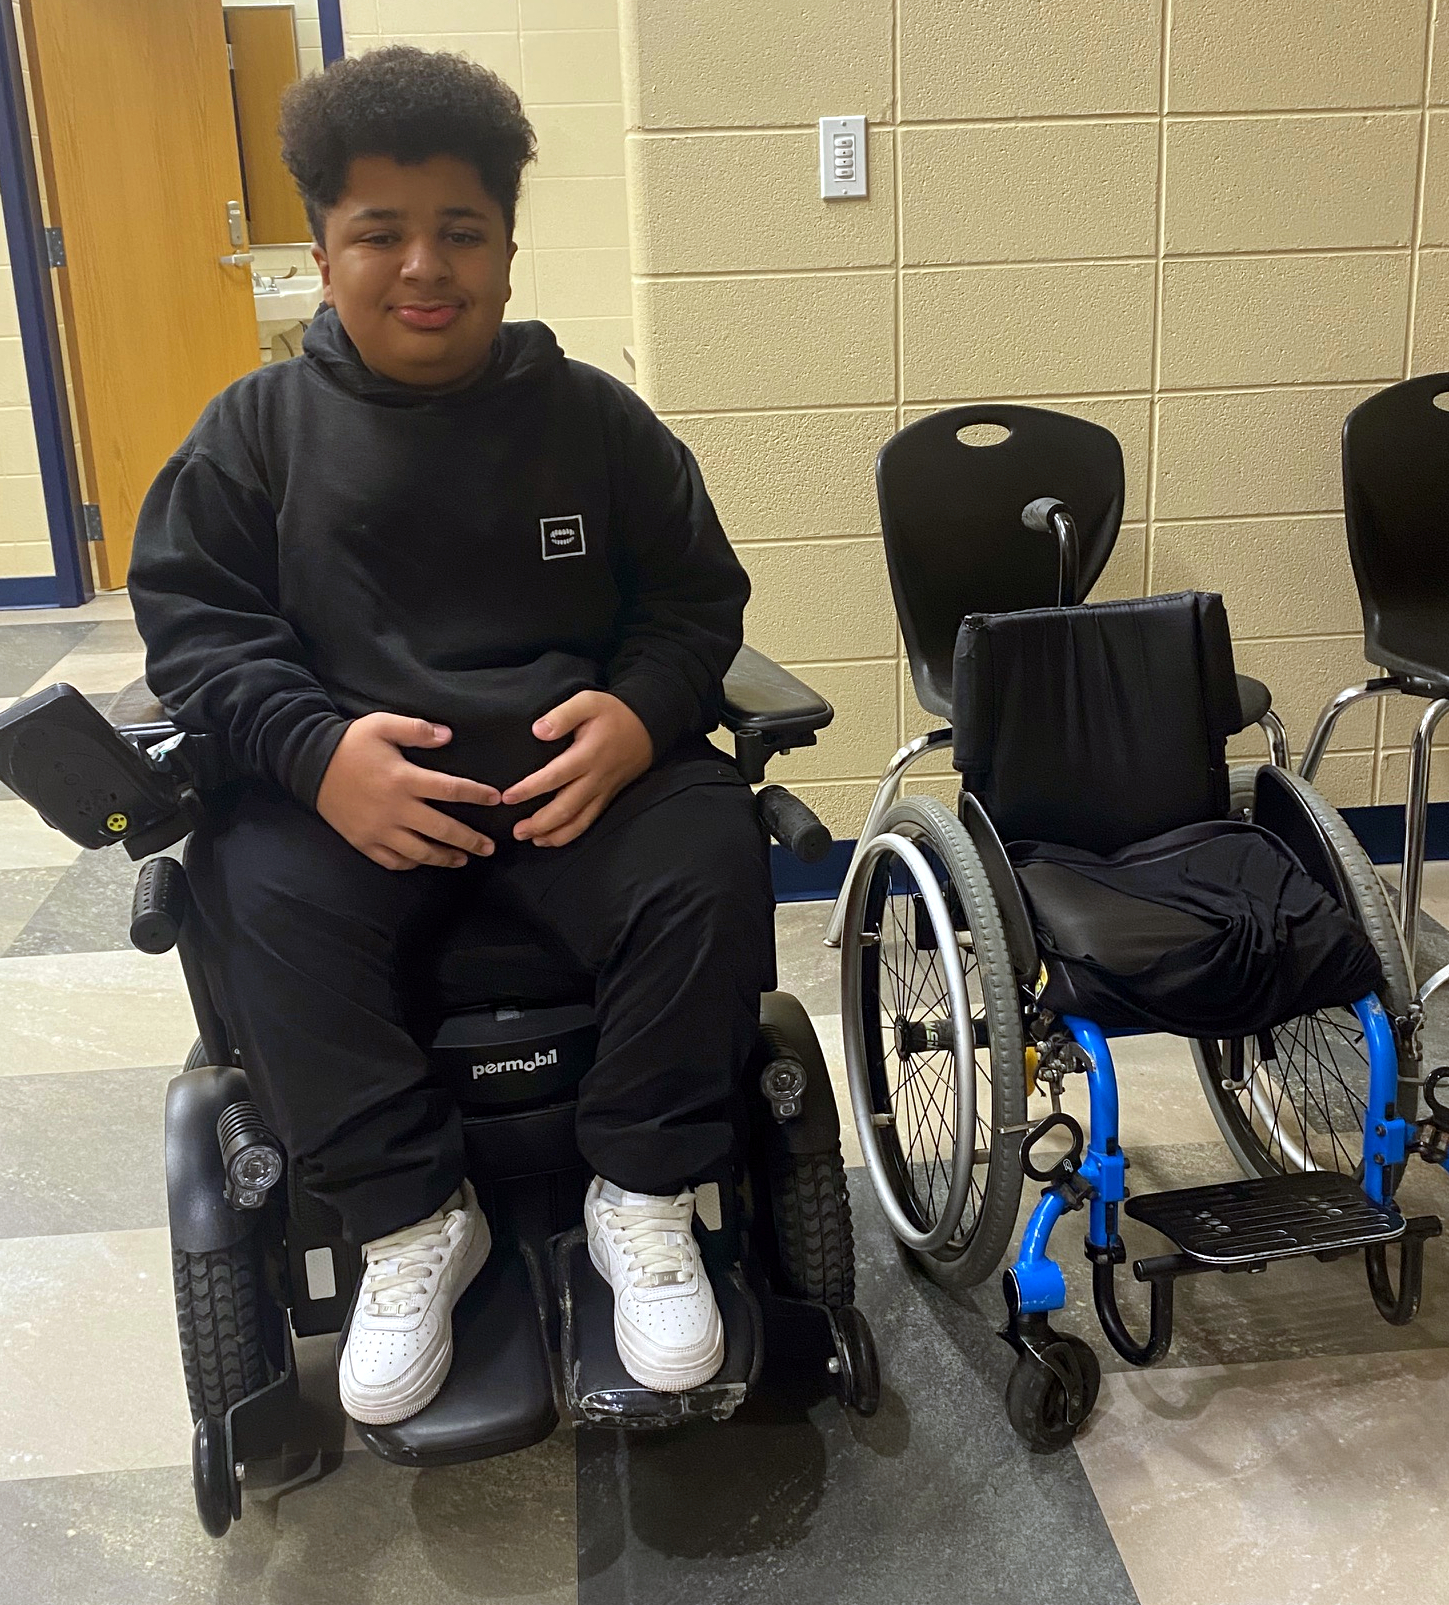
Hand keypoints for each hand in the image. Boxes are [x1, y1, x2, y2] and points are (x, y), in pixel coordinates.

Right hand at [315, 713, 498, 869]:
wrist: (308, 765)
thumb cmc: (350, 743)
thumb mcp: (382, 724)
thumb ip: (416, 729)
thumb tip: (448, 735)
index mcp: (403, 779)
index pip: (450, 789)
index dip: (476, 795)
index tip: (496, 799)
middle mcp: (395, 809)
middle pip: (442, 830)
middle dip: (470, 840)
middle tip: (489, 848)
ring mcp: (379, 830)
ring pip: (420, 852)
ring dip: (445, 858)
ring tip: (463, 859)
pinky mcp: (363, 842)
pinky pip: (393, 861)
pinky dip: (412, 864)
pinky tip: (424, 861)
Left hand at [503, 691, 652, 846]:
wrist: (647, 727)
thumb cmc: (613, 713)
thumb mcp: (588, 701)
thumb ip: (562, 715)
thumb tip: (538, 731)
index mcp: (587, 755)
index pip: (555, 777)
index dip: (530, 789)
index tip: (508, 797)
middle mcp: (595, 778)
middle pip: (566, 808)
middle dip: (539, 822)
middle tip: (515, 831)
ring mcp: (602, 791)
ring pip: (578, 821)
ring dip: (554, 834)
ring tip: (530, 839)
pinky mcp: (607, 797)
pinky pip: (589, 821)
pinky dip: (570, 834)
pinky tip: (552, 838)